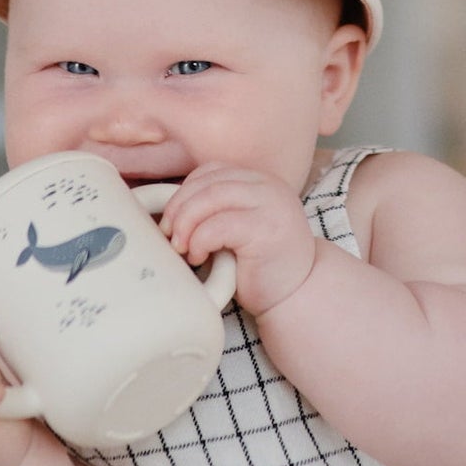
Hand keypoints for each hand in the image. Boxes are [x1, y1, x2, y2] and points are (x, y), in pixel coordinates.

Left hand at [158, 161, 315, 314]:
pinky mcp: (265, 229)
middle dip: (179, 208)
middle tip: (168, 235)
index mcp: (261, 182)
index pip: (212, 171)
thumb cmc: (262, 266)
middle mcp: (269, 186)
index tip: (171, 219)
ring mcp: (270, 205)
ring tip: (181, 247)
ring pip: (210, 198)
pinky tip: (198, 257)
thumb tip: (169, 210)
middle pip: (208, 183)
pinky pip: (218, 226)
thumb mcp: (240, 227)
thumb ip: (219, 209)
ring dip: (185, 224)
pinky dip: (198, 240)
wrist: (298, 295)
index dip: (184, 192)